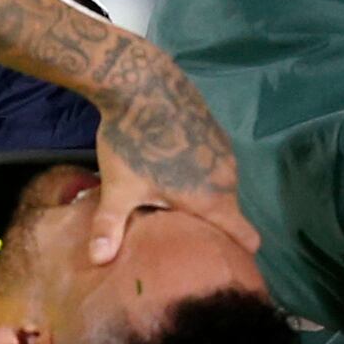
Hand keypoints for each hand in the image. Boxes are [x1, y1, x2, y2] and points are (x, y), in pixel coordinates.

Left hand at [86, 55, 241, 264]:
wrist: (141, 82)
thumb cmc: (132, 142)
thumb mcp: (118, 188)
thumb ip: (110, 227)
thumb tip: (99, 262)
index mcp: (212, 200)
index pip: (245, 236)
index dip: (238, 252)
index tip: (224, 261)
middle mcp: (227, 177)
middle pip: (227, 212)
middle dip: (209, 224)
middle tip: (180, 233)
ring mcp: (223, 149)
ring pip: (219, 184)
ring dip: (202, 193)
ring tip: (172, 202)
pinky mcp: (214, 128)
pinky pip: (212, 160)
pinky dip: (198, 168)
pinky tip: (171, 167)